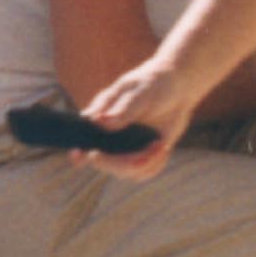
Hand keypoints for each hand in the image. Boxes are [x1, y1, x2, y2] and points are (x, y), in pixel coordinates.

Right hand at [77, 54, 208, 179]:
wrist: (176, 87)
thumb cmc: (151, 84)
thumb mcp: (138, 93)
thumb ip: (121, 109)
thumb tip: (99, 122)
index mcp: (98, 122)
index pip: (81, 143)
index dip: (79, 155)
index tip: (84, 155)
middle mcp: (107, 139)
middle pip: (105, 164)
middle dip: (121, 163)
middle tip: (148, 150)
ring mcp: (125, 149)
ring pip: (126, 172)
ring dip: (145, 163)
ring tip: (160, 143)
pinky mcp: (142, 155)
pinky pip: (145, 171)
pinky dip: (155, 164)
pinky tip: (163, 146)